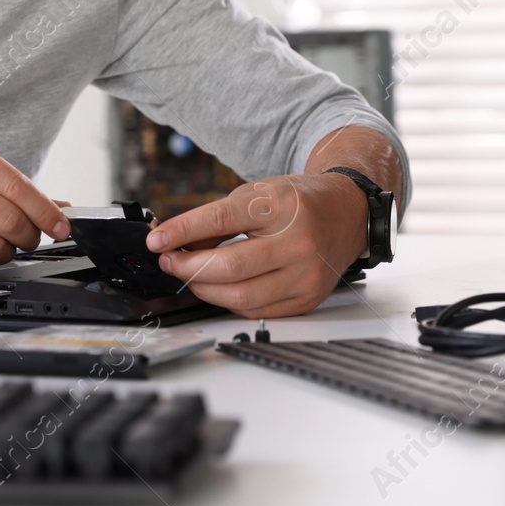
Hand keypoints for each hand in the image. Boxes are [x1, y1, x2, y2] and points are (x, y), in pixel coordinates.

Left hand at [145, 174, 369, 317]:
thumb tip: (173, 239)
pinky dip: (228, 301)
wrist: (347, 214)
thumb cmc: (299, 202)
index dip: (183, 231)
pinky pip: (256, 310)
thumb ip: (216, 218)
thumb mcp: (258, 194)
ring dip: (204, 289)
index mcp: (282, 207)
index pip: (222, 219)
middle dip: (188, 267)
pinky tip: (218, 288)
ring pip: (241, 297)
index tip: (157, 240)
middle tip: (169, 261)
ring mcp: (305, 276)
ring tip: (189, 274)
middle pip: (230, 267)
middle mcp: (298, 243)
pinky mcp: (307, 299)